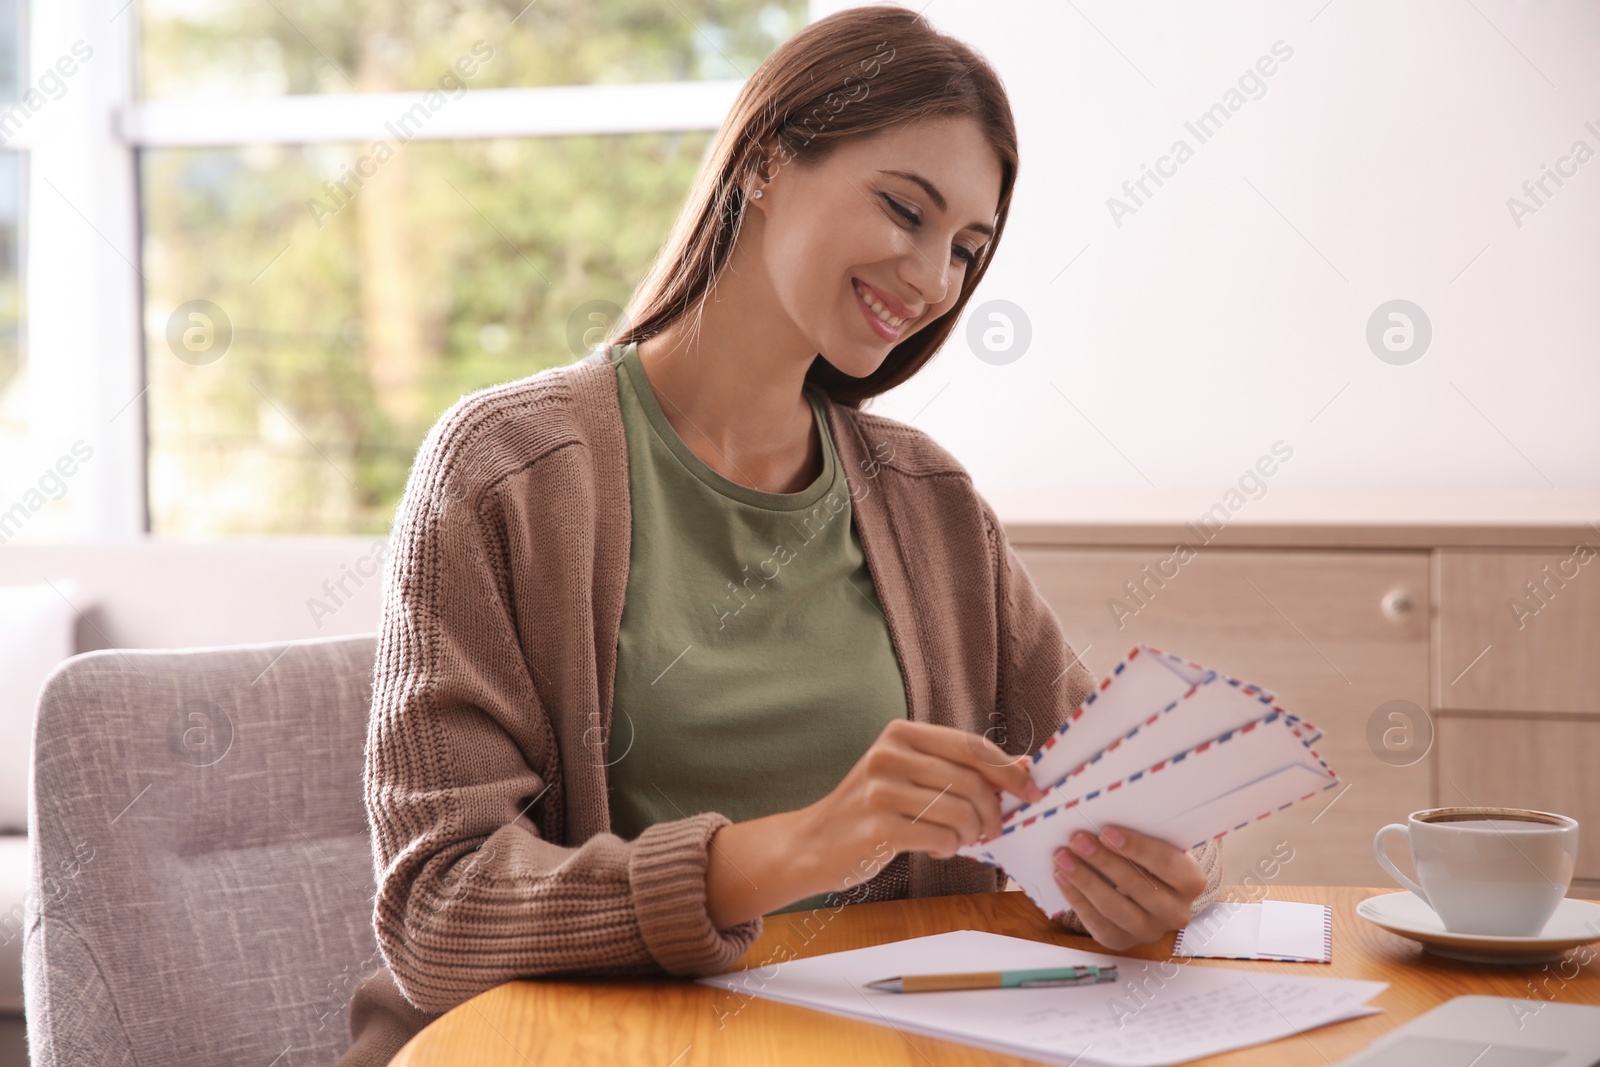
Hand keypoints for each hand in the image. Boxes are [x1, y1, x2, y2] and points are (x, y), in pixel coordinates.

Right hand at [803, 719, 1045, 892]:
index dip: (1009, 771)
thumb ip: (961, 768)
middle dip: (993, 812)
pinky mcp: (878, 826)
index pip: (972, 746)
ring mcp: (881, 790)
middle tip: (991, 830)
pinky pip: (940, 837)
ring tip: (958, 840)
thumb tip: (1025, 767)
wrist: (814, 843)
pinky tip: (937, 848)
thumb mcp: (912, 775)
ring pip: (960, 811)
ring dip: (970, 834)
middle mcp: (889, 755)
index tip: (1032, 792)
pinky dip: (949, 847)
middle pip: (971, 781)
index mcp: (901, 733)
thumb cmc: (872, 809)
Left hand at [1051, 825, 1206, 950]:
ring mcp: (1150, 931)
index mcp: (1191, 881)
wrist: (1154, 893)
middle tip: (1077, 840)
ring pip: (1115, 908)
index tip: (1106, 831)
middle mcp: (1175, 911)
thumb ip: (1141, 837)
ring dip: (1084, 880)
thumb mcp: (1158, 846)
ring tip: (1062, 857)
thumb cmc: (1151, 860)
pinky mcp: (1123, 941)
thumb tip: (1102, 820)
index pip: (1166, 863)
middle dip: (1103, 861)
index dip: (1136, 847)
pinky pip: (1097, 922)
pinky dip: (1076, 898)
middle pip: (1138, 886)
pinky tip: (1061, 877)